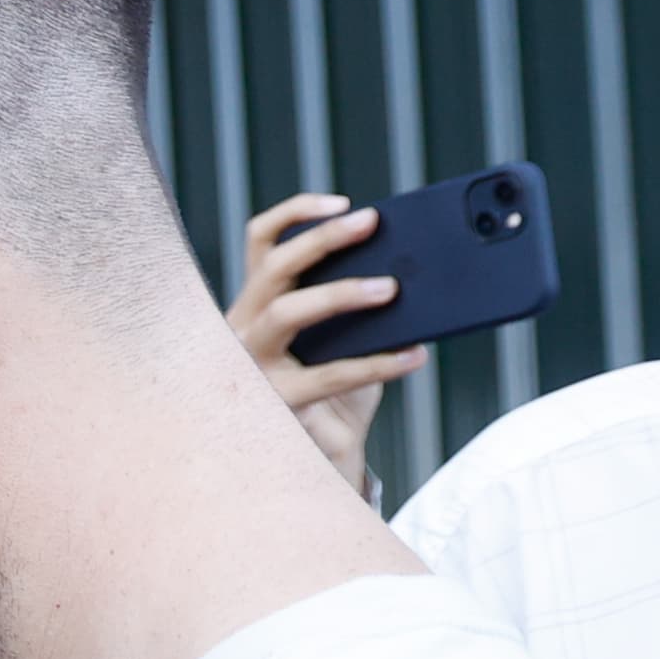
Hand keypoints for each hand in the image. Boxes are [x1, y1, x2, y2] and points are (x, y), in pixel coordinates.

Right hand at [227, 190, 427, 493]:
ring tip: (391, 289)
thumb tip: (417, 270)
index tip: (342, 201)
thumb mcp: (347, 338)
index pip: (260, 241)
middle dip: (322, 237)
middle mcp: (242, 328)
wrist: (321, 457)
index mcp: (259, 303)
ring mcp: (250, 366)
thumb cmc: (336, 393)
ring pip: (286, 311)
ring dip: (339, 292)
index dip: (295, 213)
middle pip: (271, 267)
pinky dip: (377, 363)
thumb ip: (364, 309)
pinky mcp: (275, 402)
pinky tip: (415, 355)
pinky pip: (328, 374)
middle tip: (372, 222)